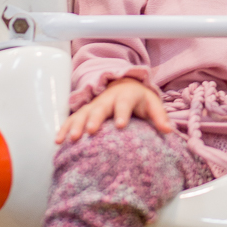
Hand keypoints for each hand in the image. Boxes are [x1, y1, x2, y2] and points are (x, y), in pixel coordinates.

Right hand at [55, 77, 171, 143]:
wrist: (122, 85)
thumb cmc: (139, 99)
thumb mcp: (151, 103)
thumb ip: (159, 116)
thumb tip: (168, 131)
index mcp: (125, 97)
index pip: (124, 104)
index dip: (122, 114)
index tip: (121, 125)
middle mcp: (107, 100)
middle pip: (100, 108)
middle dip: (94, 119)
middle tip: (90, 131)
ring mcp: (93, 105)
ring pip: (83, 114)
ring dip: (76, 125)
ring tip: (72, 139)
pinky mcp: (84, 112)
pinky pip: (72, 119)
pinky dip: (65, 128)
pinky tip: (58, 141)